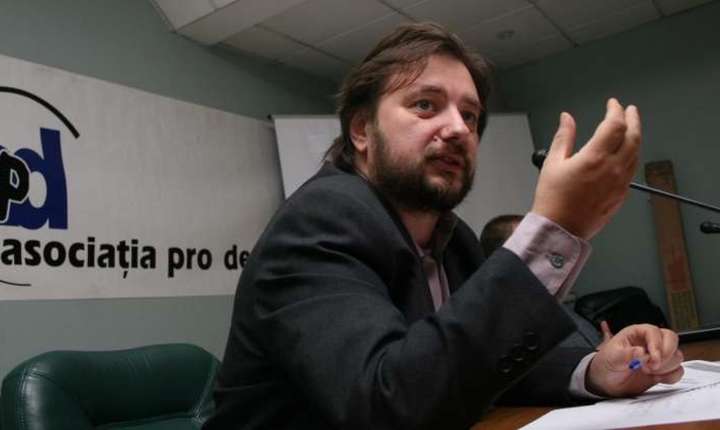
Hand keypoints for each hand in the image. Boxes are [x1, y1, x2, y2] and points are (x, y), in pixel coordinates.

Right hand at [531, 98, 640, 239]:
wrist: (560, 229)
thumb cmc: (553, 200)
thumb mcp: (552, 163)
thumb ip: (564, 137)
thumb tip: (567, 118)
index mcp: (595, 158)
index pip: (614, 125)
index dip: (615, 110)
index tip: (612, 104)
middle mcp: (612, 169)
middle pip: (633, 136)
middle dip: (633, 119)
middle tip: (629, 110)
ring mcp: (620, 183)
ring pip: (635, 153)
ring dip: (635, 137)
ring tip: (629, 129)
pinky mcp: (621, 195)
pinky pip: (631, 169)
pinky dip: (631, 155)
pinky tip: (625, 153)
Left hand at [586, 324, 683, 396]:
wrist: (606, 382)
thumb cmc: (606, 364)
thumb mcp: (611, 358)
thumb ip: (626, 354)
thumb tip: (640, 351)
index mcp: (636, 333)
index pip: (655, 331)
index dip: (656, 344)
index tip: (652, 358)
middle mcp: (650, 342)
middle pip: (672, 339)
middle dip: (666, 354)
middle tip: (652, 365)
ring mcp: (658, 356)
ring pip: (677, 356)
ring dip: (666, 366)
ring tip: (648, 371)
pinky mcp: (663, 370)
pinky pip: (678, 371)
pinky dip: (671, 376)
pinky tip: (657, 378)